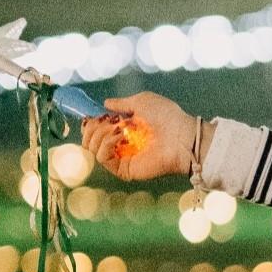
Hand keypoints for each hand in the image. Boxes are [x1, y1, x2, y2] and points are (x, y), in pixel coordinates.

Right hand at [80, 92, 198, 180]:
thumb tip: (105, 103)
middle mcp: (120, 145)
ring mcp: (121, 158)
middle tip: (107, 121)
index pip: (95, 130)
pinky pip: (102, 158)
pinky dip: (105, 144)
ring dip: (99, 134)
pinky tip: (120, 136)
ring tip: (118, 128)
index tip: (93, 115)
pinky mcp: (124, 169)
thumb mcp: (142, 102)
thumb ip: (122, 103)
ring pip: (91, 148)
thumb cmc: (168, 117)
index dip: (90, 122)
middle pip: (88, 140)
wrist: (183, 136)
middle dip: (92, 127)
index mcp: (124, 130)